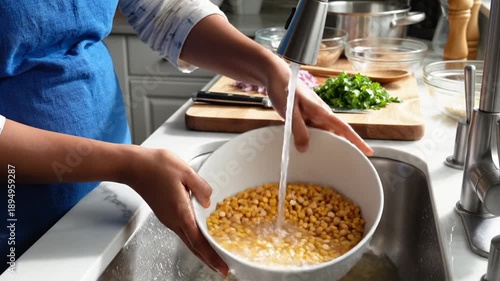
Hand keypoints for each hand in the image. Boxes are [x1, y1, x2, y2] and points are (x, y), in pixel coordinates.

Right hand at [125, 148, 227, 275]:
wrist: (134, 166)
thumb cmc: (156, 167)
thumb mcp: (186, 172)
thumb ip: (201, 188)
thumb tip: (208, 201)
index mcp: (180, 212)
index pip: (199, 241)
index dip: (212, 257)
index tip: (222, 268)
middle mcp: (173, 219)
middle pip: (194, 246)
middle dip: (209, 259)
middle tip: (222, 268)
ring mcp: (168, 218)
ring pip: (188, 239)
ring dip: (201, 250)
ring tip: (214, 255)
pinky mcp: (165, 213)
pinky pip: (183, 230)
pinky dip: (194, 239)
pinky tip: (200, 236)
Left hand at [265, 59, 372, 154]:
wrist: (276, 77)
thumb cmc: (285, 89)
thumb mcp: (290, 111)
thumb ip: (298, 129)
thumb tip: (304, 148)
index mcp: (322, 112)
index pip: (344, 128)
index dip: (357, 140)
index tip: (368, 150)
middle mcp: (321, 115)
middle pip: (336, 134)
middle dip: (341, 148)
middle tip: (344, 165)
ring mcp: (314, 117)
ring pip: (323, 135)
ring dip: (324, 146)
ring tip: (323, 163)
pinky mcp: (306, 118)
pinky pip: (312, 132)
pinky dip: (311, 141)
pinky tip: (305, 150)